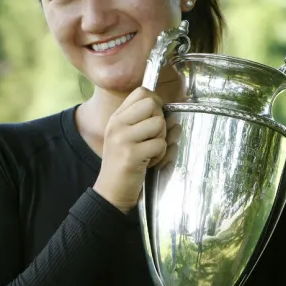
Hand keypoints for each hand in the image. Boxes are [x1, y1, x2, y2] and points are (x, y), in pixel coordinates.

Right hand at [93, 87, 166, 212]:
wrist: (111, 193)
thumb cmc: (124, 166)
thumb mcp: (128, 138)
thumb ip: (146, 123)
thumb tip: (174, 117)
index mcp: (117, 117)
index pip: (141, 92)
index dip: (156, 102)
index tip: (154, 119)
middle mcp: (117, 124)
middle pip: (152, 104)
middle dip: (160, 121)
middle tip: (152, 138)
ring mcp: (123, 139)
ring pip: (159, 124)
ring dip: (161, 140)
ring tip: (150, 152)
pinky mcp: (131, 154)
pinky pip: (160, 145)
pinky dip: (160, 156)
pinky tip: (149, 163)